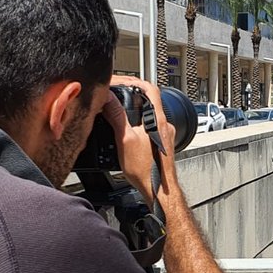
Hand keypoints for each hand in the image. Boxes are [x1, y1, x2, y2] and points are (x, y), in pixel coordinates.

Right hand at [104, 76, 177, 204]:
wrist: (158, 191)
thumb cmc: (147, 171)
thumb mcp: (125, 140)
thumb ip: (117, 116)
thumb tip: (108, 98)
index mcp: (158, 119)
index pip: (149, 88)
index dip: (133, 81)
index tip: (119, 82)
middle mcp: (164, 125)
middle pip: (149, 99)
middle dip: (130, 95)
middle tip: (115, 95)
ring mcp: (164, 136)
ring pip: (148, 114)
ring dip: (133, 110)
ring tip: (118, 113)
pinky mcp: (161, 145)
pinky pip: (149, 128)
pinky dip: (137, 125)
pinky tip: (127, 133)